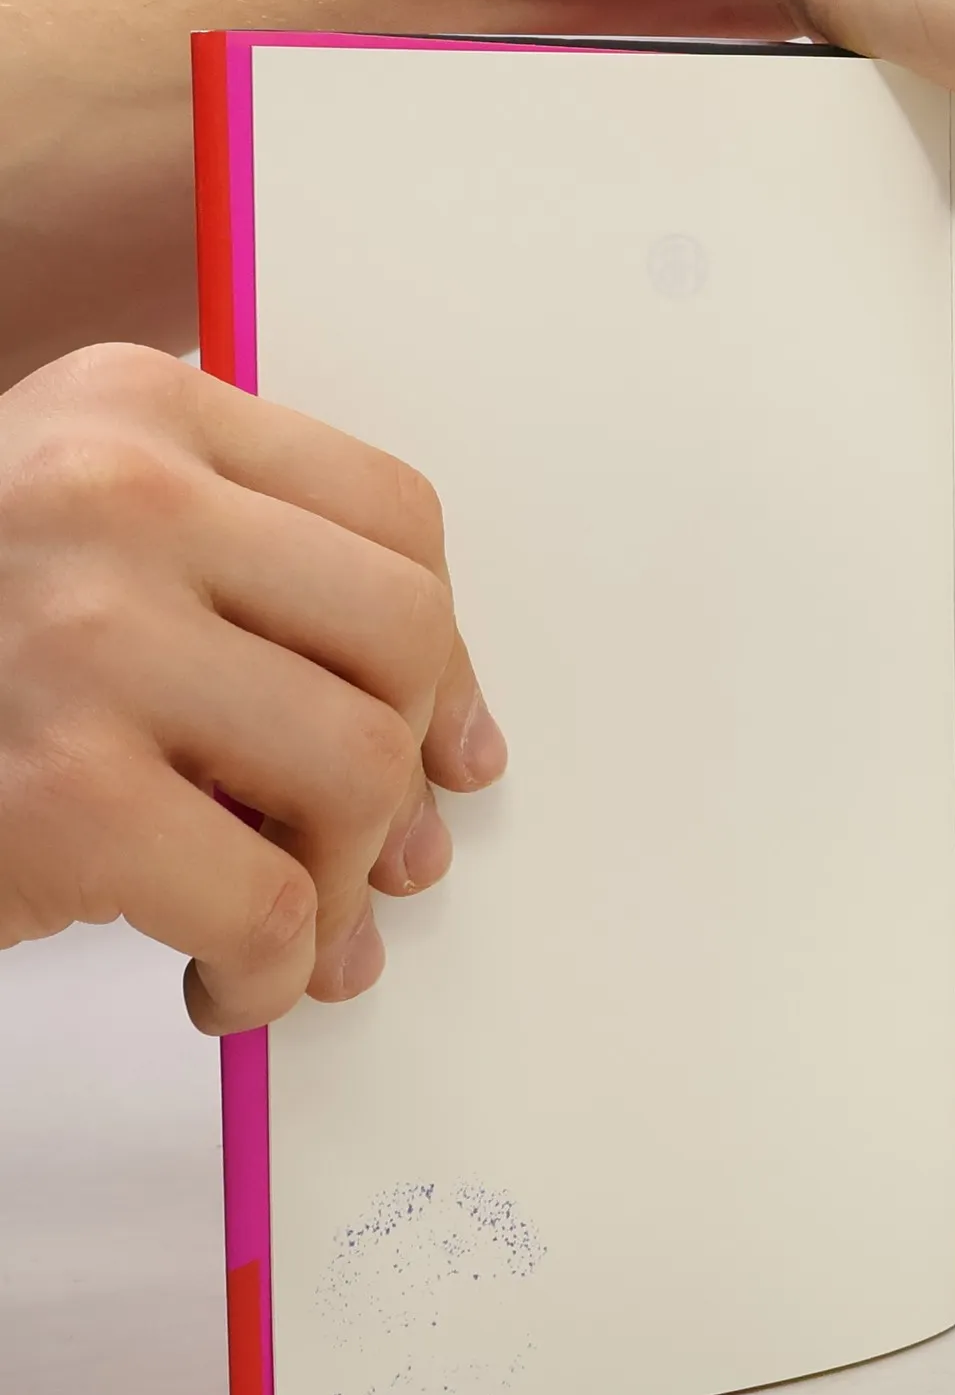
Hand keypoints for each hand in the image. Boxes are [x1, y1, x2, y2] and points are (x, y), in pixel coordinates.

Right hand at [0, 345, 505, 1031]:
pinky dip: (273, 970)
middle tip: (357, 852)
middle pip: (401, 636)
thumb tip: (459, 765)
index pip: (395, 520)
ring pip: (358, 769)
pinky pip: (270, 901)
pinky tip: (225, 981)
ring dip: (340, 884)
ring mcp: (82, 636)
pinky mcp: (56, 791)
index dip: (445, 656)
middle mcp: (114, 494)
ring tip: (285, 927)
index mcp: (139, 413)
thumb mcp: (97, 562)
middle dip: (400, 771)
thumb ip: (265, 608)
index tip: (444, 748)